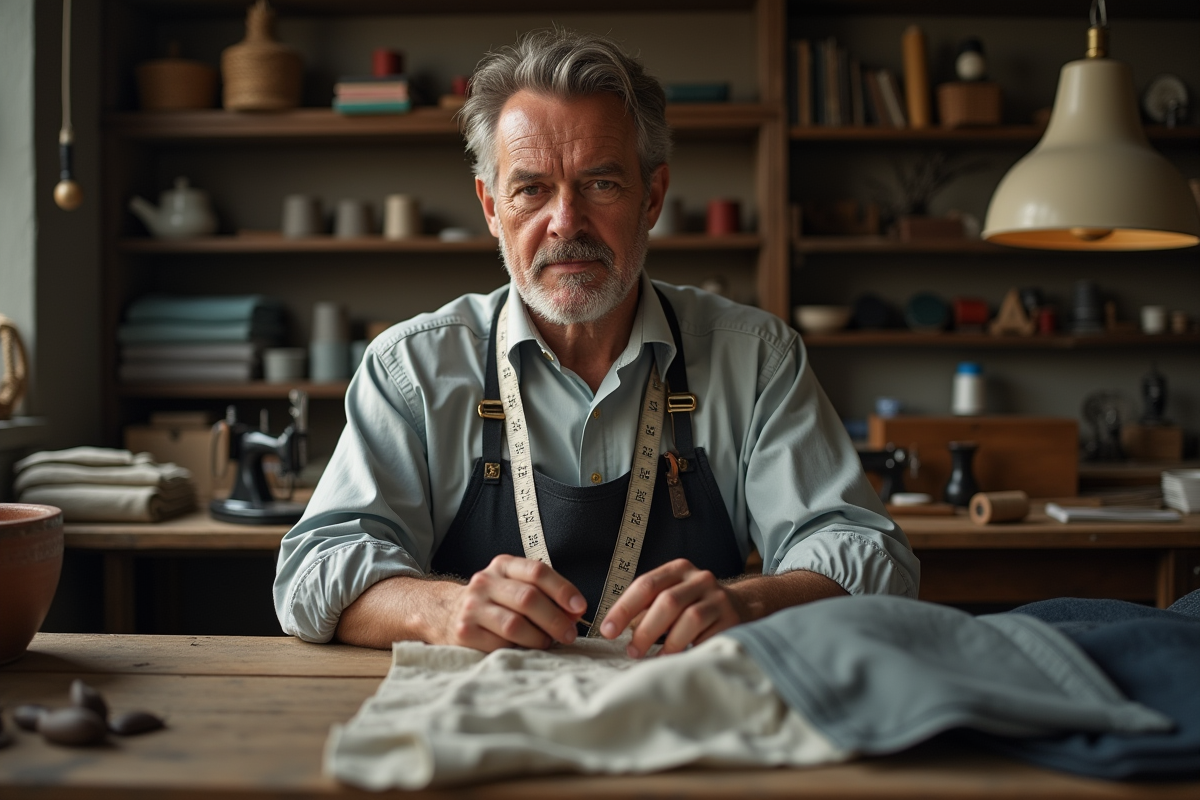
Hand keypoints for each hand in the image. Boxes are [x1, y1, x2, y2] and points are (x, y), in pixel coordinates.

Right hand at [442, 555, 586, 651]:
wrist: (446, 614)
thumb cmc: (493, 602)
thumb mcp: (515, 587)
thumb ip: (545, 595)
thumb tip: (575, 613)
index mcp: (503, 566)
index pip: (537, 571)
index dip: (562, 589)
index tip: (580, 607)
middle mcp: (485, 582)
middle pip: (528, 598)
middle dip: (555, 619)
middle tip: (569, 634)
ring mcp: (472, 607)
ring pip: (515, 625)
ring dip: (538, 638)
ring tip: (547, 643)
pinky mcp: (464, 632)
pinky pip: (500, 645)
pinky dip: (518, 650)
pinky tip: (523, 649)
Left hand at [597, 558, 744, 657]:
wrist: (740, 605)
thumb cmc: (692, 604)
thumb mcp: (670, 595)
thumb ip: (646, 606)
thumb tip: (615, 629)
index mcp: (678, 569)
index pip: (646, 585)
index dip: (624, 609)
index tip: (608, 631)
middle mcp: (699, 579)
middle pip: (668, 602)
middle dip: (646, 630)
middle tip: (632, 651)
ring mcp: (718, 598)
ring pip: (691, 619)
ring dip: (669, 643)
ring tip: (655, 658)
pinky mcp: (732, 619)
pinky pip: (708, 637)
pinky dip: (690, 650)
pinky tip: (678, 660)